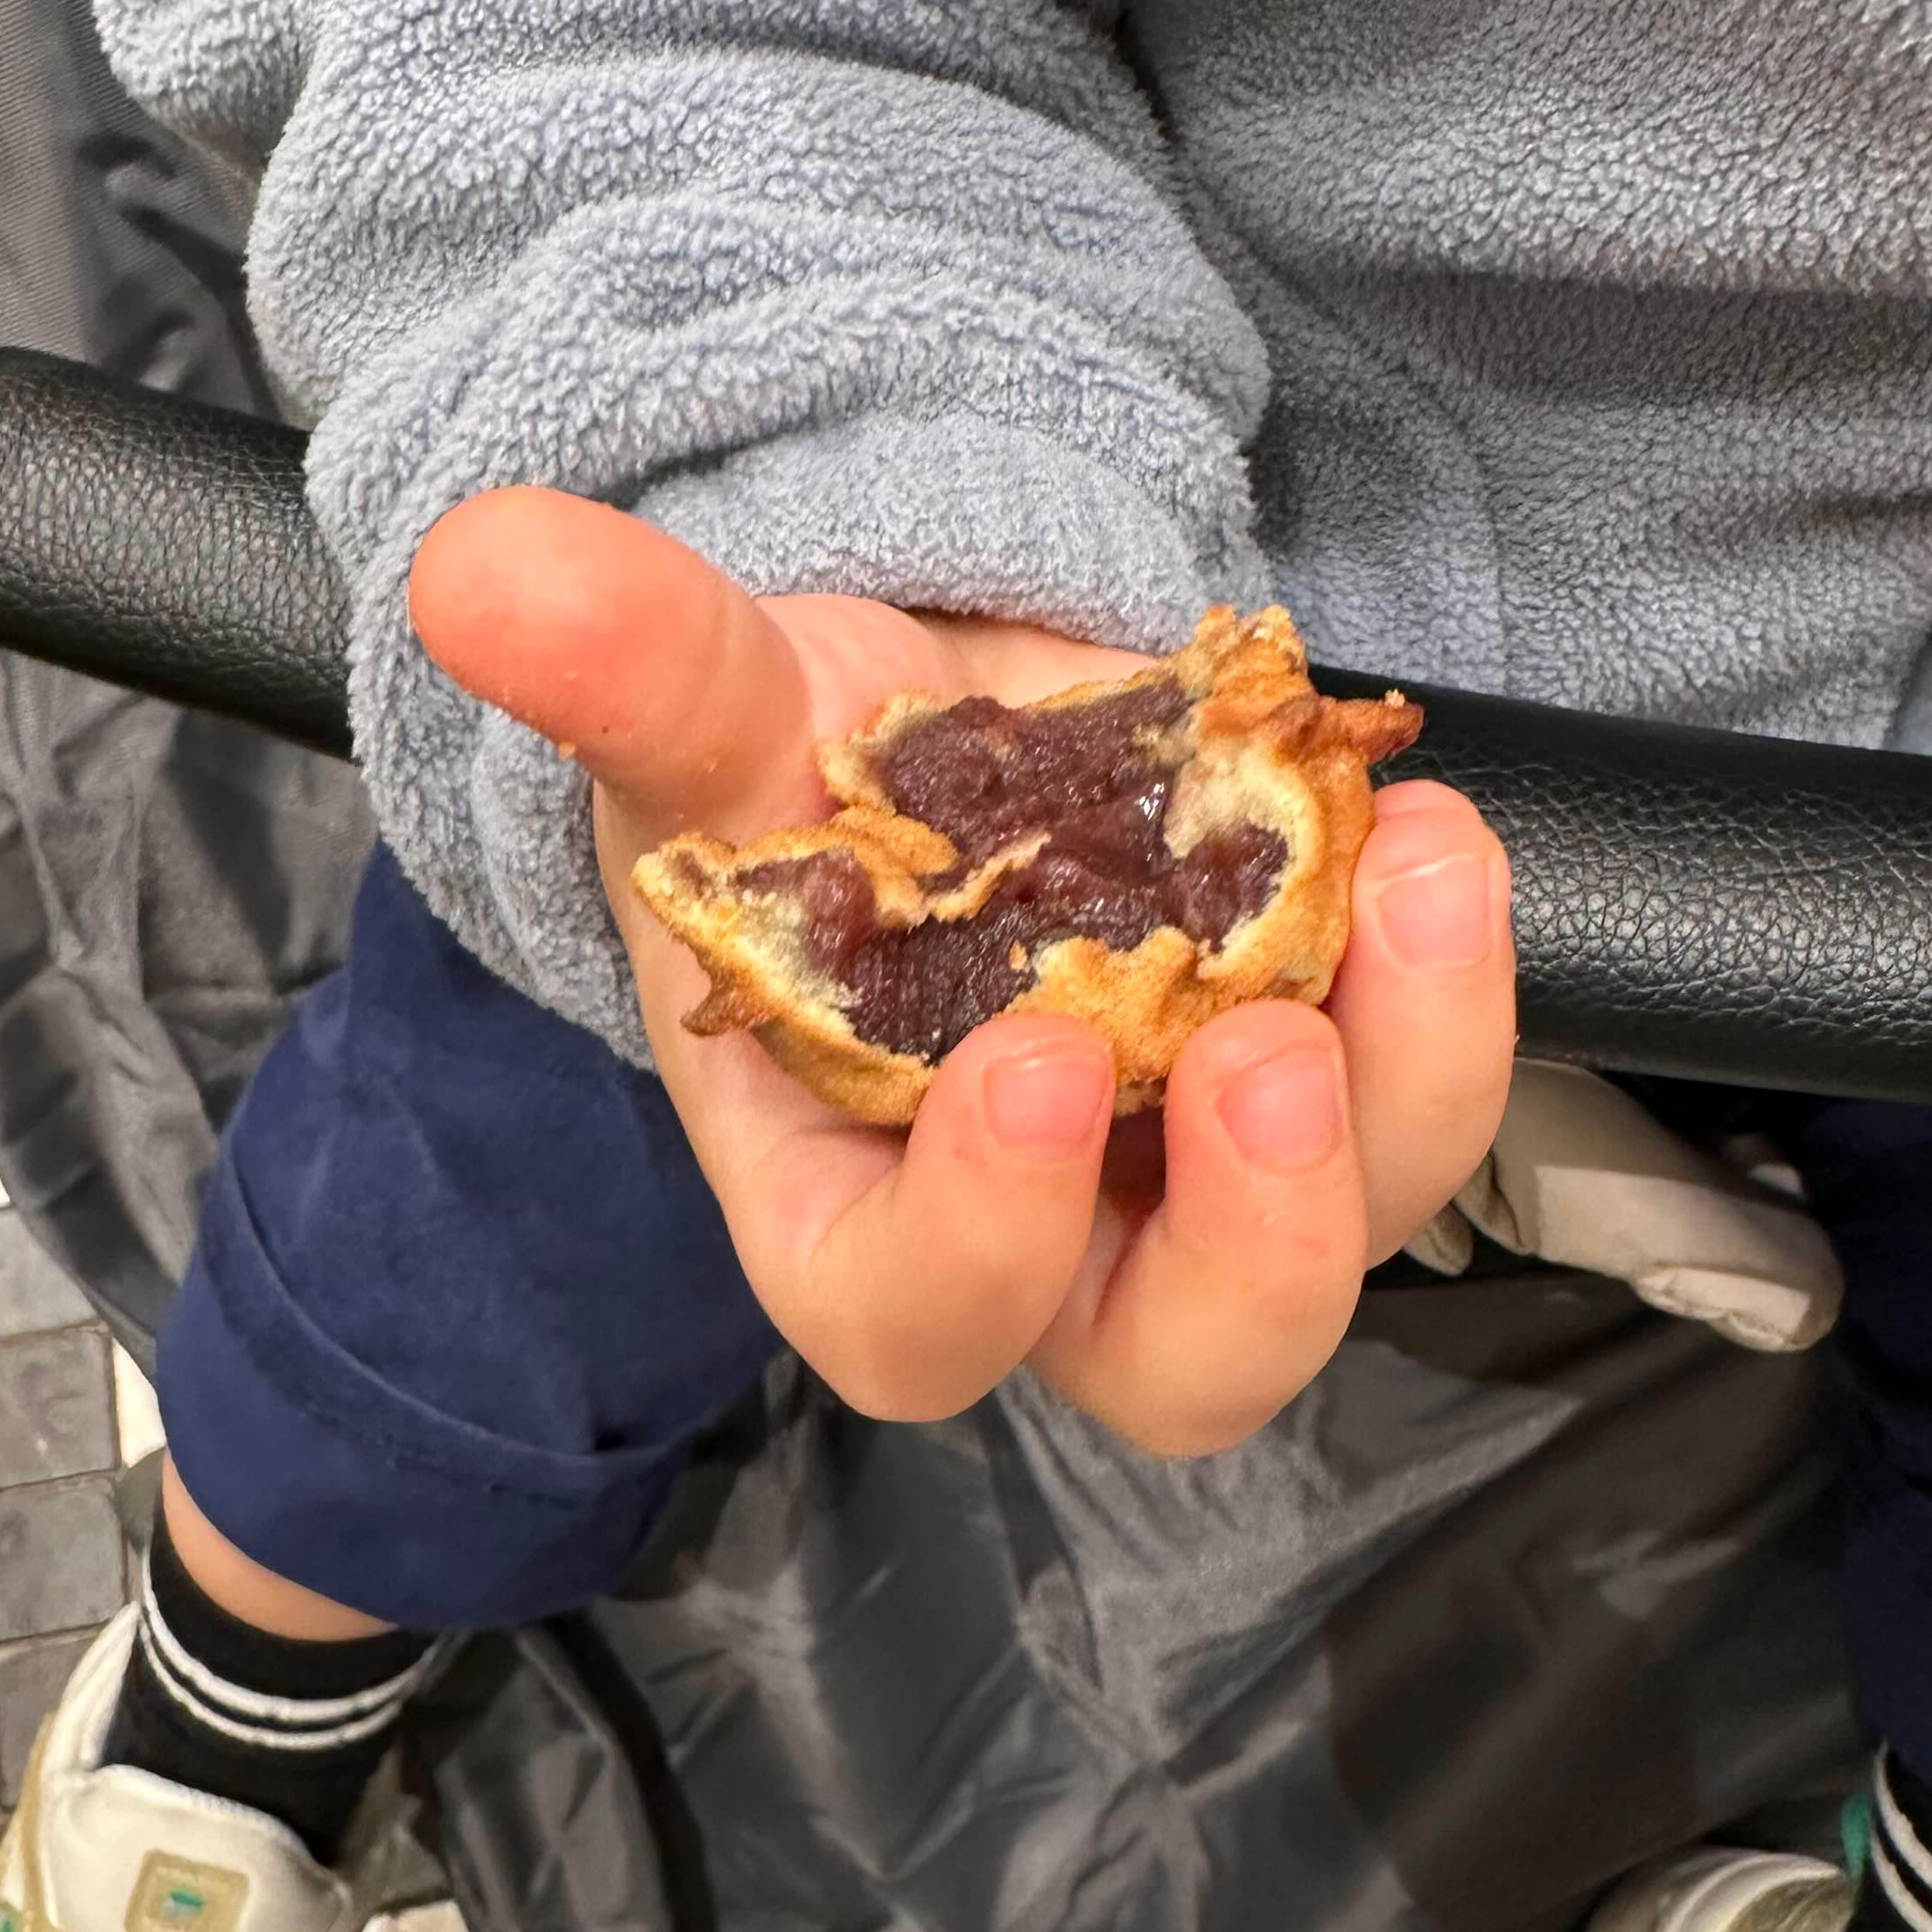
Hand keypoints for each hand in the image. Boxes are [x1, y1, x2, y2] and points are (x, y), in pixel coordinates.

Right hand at [409, 493, 1515, 1454]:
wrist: (924, 711)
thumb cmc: (785, 778)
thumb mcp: (707, 719)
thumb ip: (623, 666)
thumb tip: (482, 565)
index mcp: (852, 1201)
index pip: (913, 1319)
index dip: (983, 1239)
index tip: (1032, 1058)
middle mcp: (1048, 1226)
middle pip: (1181, 1366)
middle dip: (1252, 1248)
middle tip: (1262, 1054)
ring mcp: (1197, 1162)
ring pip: (1348, 1232)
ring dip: (1407, 1083)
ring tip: (1409, 879)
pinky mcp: (1317, 1062)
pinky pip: (1417, 1084)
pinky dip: (1449, 977)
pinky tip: (1424, 835)